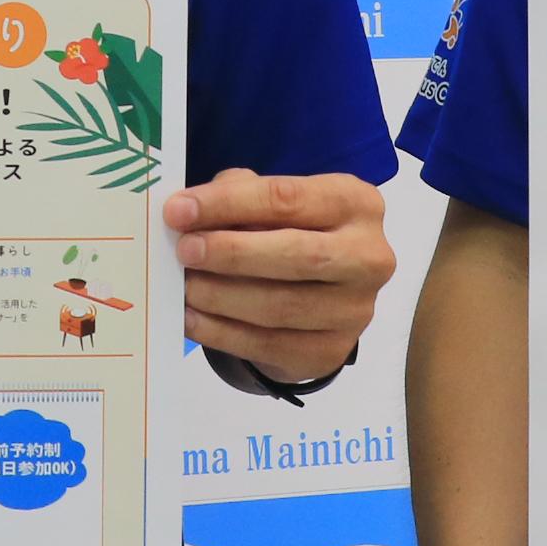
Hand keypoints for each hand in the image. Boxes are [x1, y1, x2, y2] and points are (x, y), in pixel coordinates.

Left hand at [163, 168, 393, 386]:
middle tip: (184, 251)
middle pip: (297, 254)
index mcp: (357, 203)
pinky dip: (222, 332)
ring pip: (281, 306)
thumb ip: (238, 195)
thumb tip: (187, 212)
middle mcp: (368, 256)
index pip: (288, 198)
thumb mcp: (272, 201)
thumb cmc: (291, 232)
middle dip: (232, 253)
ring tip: (184, 286)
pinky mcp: (331, 350)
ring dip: (221, 296)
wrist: (321, 294)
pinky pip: (269, 344)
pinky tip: (192, 318)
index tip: (179, 210)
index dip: (229, 204)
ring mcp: (355, 309)